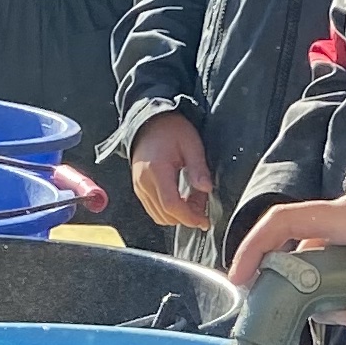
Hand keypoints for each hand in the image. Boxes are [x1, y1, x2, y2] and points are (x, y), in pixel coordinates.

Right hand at [129, 115, 213, 229]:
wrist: (149, 123)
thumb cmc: (171, 130)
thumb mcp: (191, 144)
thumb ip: (199, 168)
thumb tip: (206, 189)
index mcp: (157, 170)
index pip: (171, 205)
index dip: (189, 217)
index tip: (204, 221)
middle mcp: (143, 182)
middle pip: (165, 215)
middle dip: (187, 216)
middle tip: (203, 205)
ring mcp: (139, 187)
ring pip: (159, 216)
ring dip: (178, 215)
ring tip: (193, 201)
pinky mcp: (139, 189)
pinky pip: (154, 209)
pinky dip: (169, 211)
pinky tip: (182, 198)